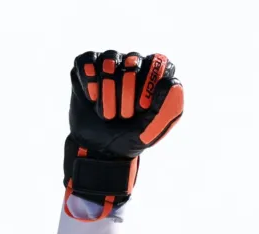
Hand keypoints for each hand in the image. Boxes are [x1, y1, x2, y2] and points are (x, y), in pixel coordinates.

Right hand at [62, 50, 183, 216]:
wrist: (100, 147)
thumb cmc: (132, 135)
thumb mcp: (154, 127)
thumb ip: (169, 107)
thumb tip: (172, 82)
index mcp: (156, 76)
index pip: (160, 62)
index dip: (150, 83)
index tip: (142, 107)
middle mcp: (134, 64)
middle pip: (134, 60)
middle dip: (126, 92)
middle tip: (124, 115)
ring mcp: (110, 63)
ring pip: (110, 60)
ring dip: (107, 90)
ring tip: (107, 113)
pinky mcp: (87, 66)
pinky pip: (87, 62)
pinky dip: (89, 82)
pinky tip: (91, 98)